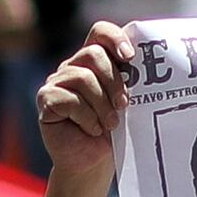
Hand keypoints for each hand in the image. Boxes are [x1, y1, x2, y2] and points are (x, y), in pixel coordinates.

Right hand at [35, 28, 130, 177]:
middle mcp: (73, 66)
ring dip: (102, 105)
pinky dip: (86, 118)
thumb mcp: (126, 103)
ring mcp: (57, 81)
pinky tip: (92, 130)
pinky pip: (68, 99)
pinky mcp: (45, 99)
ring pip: (83, 78)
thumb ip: (131, 81)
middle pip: (93, 54)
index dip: (115, 38)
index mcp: (94, 61)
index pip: (100, 32)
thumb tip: (151, 67)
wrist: (93, 163)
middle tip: (124, 105)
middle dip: (114, 81)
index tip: (130, 57)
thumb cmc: (113, 133)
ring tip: (110, 124)